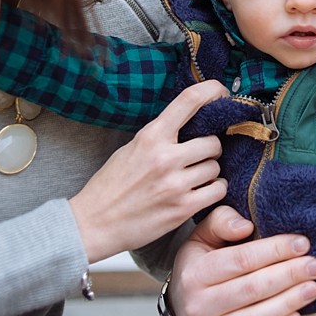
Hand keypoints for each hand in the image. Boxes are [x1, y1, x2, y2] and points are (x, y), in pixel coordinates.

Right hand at [69, 80, 227, 262]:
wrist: (94, 224)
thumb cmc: (111, 185)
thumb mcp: (131, 148)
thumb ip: (160, 135)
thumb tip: (191, 121)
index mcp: (150, 136)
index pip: (189, 100)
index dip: (212, 91)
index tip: (221, 93)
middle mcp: (165, 157)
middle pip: (213, 141)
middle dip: (211, 148)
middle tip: (199, 156)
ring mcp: (175, 184)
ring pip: (216, 167)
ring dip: (210, 171)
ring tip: (194, 177)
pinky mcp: (182, 208)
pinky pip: (218, 190)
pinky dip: (214, 190)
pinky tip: (201, 191)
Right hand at [170, 206, 315, 315]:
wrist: (182, 306)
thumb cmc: (199, 265)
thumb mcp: (201, 238)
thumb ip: (220, 222)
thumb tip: (245, 226)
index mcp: (196, 273)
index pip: (241, 260)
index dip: (274, 250)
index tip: (302, 243)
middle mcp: (199, 304)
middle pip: (252, 288)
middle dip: (289, 275)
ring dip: (289, 301)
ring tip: (313, 287)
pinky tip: (297, 314)